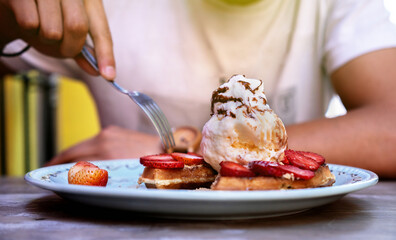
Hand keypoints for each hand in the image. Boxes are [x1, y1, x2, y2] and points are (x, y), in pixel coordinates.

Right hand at [0, 0, 114, 79]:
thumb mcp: (67, 33)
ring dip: (44, 39)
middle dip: (68, 47)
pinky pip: (30, 22)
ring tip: (39, 27)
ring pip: (52, 30)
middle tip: (59, 46)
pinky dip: (28, 29)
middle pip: (77, 28)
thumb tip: (99, 72)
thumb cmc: (45, 17)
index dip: (105, 54)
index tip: (109, 76)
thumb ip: (83, 50)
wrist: (14, 3)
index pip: (100, 29)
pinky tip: (26, 19)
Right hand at [46, 126, 161, 165]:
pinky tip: (81, 153)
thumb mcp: (122, 174)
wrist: (167, 148)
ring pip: (81, 144)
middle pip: (73, 151)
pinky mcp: (112, 130)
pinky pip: (91, 140)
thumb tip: (82, 175)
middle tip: (49, 168)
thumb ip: (100, 173)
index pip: (74, 161)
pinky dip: (83, 147)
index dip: (58, 168)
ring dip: (70, 154)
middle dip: (59, 161)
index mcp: (105, 153)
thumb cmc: (147, 165)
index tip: (48, 172)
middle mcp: (103, 140)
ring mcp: (107, 133)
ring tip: (61, 162)